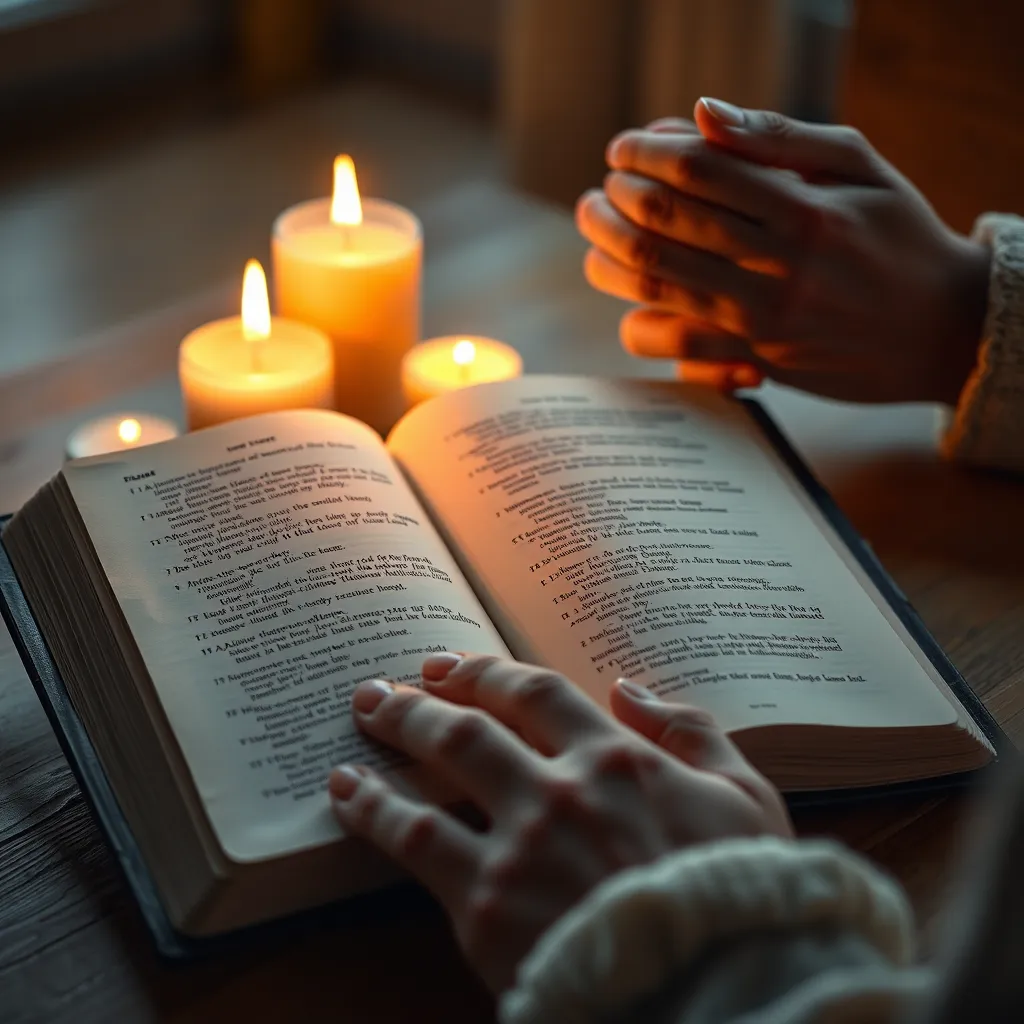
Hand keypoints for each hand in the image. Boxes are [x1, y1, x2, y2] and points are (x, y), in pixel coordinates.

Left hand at [328, 654, 790, 992]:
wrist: (718, 993)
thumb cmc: (739, 899)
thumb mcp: (748, 800)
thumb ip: (693, 732)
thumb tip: (630, 689)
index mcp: (618, 759)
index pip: (535, 693)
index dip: (488, 672)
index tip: (454, 666)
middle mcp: (559, 786)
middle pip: (474, 720)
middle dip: (427, 695)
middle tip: (391, 686)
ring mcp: (518, 843)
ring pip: (437, 763)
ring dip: (395, 731)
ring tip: (364, 716)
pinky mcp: (484, 904)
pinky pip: (410, 840)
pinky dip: (371, 808)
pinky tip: (345, 792)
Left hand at [576, 98, 991, 402]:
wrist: (941, 329)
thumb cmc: (899, 236)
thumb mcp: (861, 167)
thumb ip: (780, 138)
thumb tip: (704, 112)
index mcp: (804, 208)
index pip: (698, 170)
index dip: (644, 154)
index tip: (621, 149)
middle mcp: (779, 267)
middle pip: (663, 225)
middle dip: (615, 200)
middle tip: (599, 191)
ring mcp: (764, 322)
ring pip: (656, 285)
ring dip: (608, 255)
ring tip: (597, 236)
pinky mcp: (756, 363)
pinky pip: (675, 348)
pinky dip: (639, 324)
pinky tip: (631, 304)